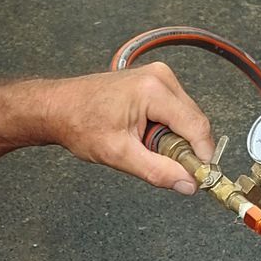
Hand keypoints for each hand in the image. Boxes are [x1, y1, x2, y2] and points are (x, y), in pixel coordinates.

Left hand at [44, 63, 213, 197]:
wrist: (58, 107)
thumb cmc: (80, 123)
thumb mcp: (119, 155)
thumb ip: (158, 171)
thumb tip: (188, 183)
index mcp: (154, 90)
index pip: (196, 127)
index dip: (203, 156)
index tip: (200, 177)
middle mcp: (161, 77)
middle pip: (194, 122)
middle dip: (185, 148)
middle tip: (161, 164)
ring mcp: (159, 77)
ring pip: (187, 118)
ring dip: (174, 140)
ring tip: (144, 146)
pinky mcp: (155, 82)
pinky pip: (176, 112)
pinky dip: (167, 129)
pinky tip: (144, 135)